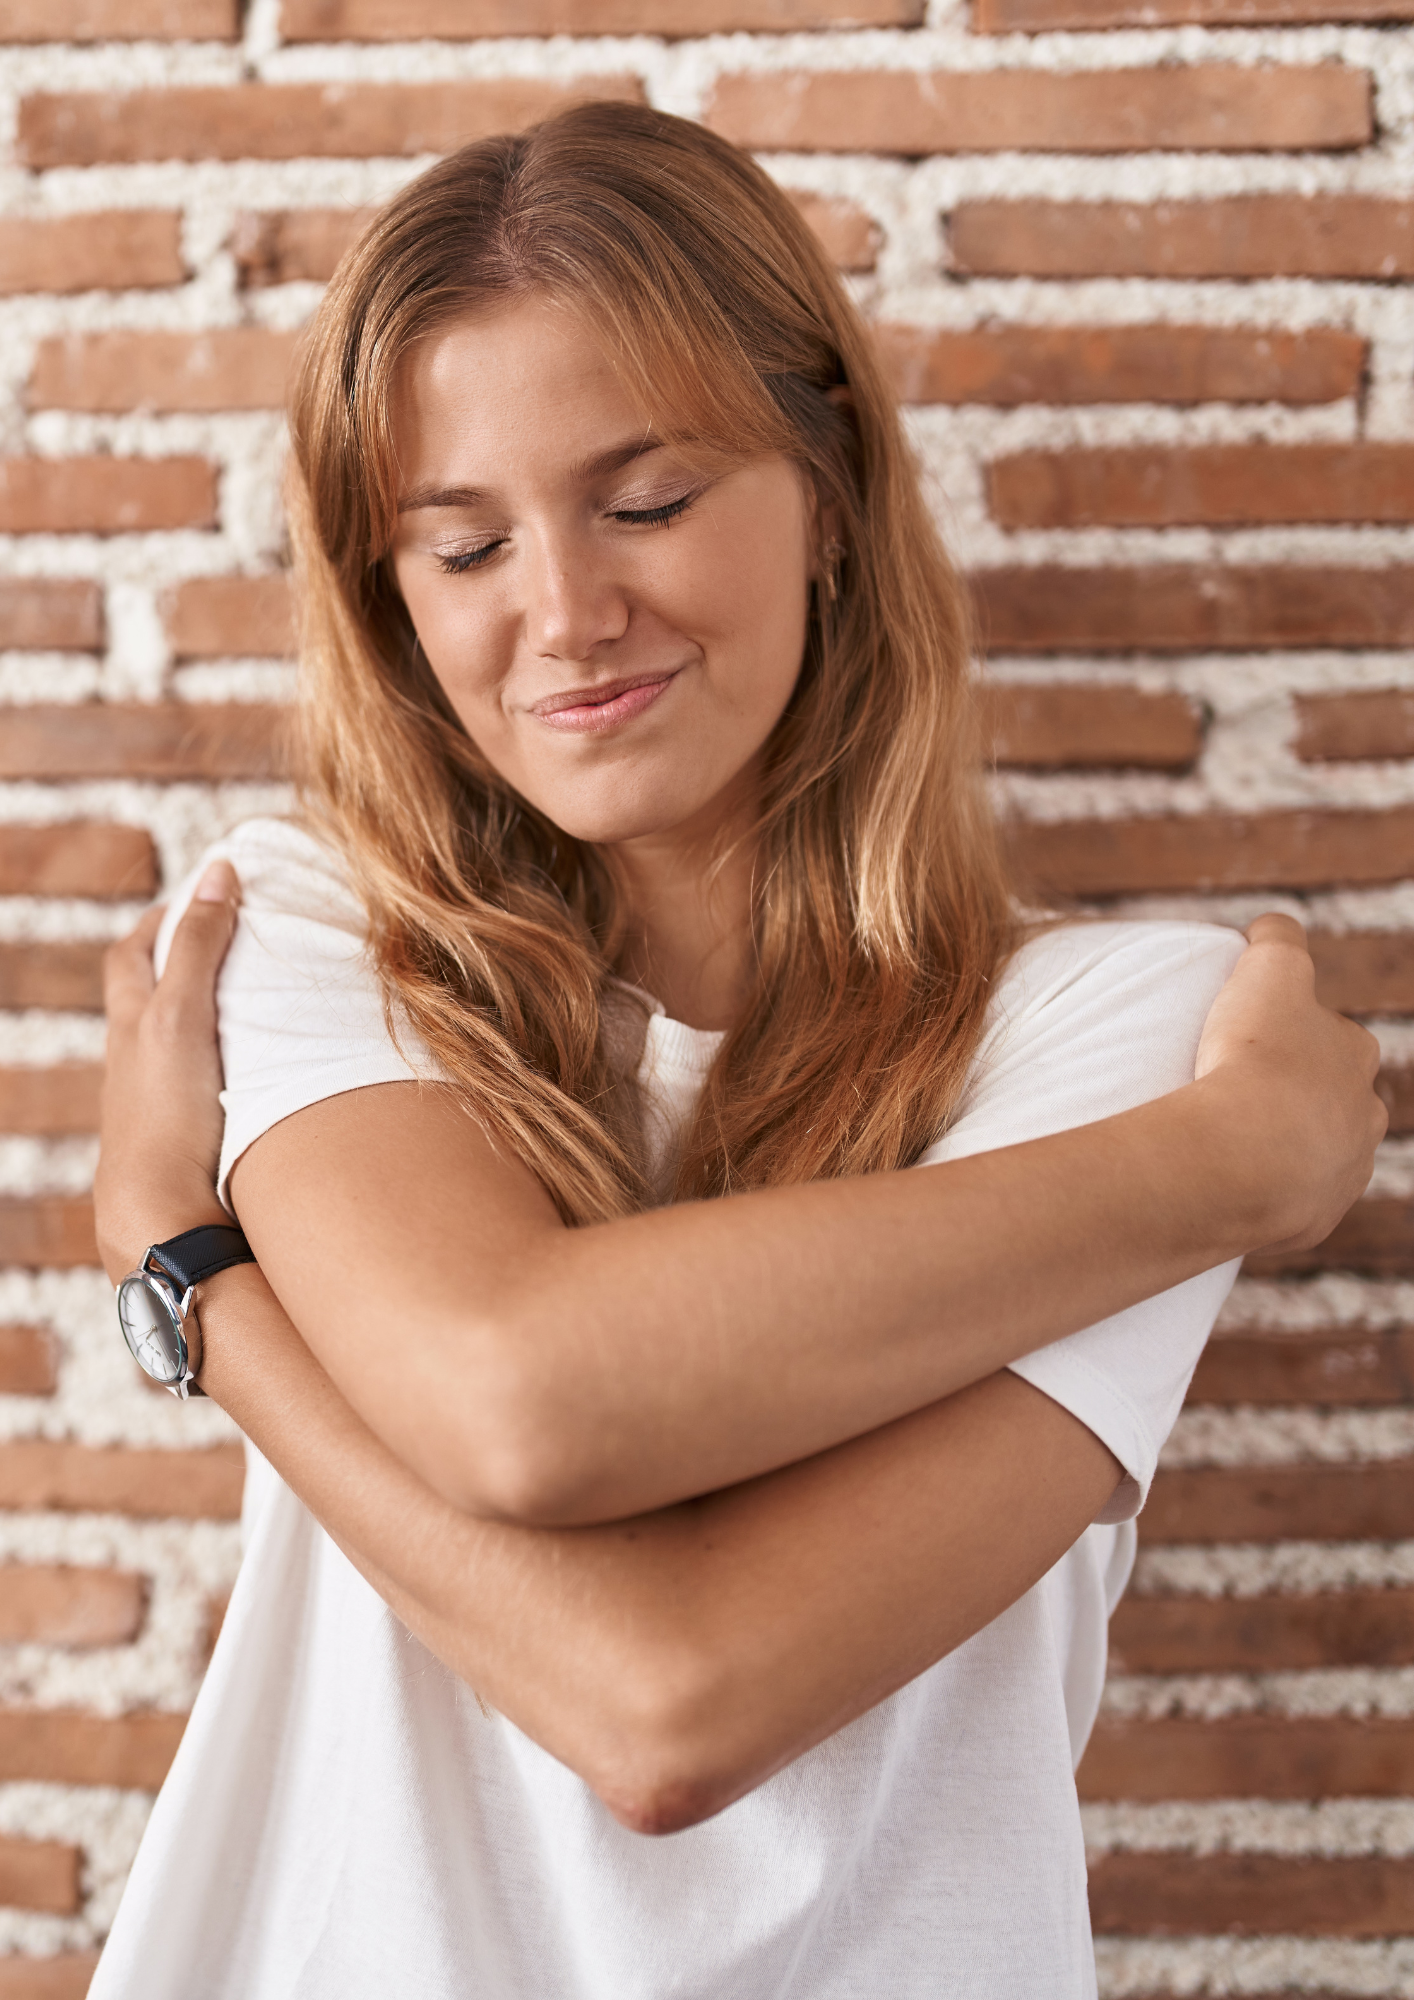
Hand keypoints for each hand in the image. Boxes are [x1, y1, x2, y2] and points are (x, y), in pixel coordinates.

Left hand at [94, 860, 241, 1284]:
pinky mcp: (184, 1136)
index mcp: (130, 1023)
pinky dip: (222, 1065)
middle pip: (148, 996)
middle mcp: (135, 1059)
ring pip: (176, 1044)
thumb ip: (201, 945)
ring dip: (208, 1018)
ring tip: (257, 1003)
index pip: (132, 954)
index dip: (163, 921)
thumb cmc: (168, 1110)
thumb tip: (220, 872)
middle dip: (183, 965)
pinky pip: (199, 1083)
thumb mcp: (183, 1013)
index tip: (204, 898)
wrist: (161, 1210)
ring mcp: (157, 1100)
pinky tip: (258, 1071)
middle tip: (233, 944)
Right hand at [1194, 913, 1386, 1253]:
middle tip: (1236, 1088)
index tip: (1251, 1035)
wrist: (1243, 1159)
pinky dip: (1264, 1190)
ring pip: (1318, 1154)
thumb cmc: (1255, 1058)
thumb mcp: (1267, 969)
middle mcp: (1365, 1117)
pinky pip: (1289, 1202)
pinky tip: (1227, 1179)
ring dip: (1284, 1145)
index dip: (1292, 1031)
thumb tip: (1271, 926)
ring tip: (1230, 1139)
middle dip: (1297, 1094)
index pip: (1334, 1036)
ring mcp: (1342, 1173)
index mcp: (1357, 1056)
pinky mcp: (1312, 1219)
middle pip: (1333, 1099)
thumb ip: (1276, 936)